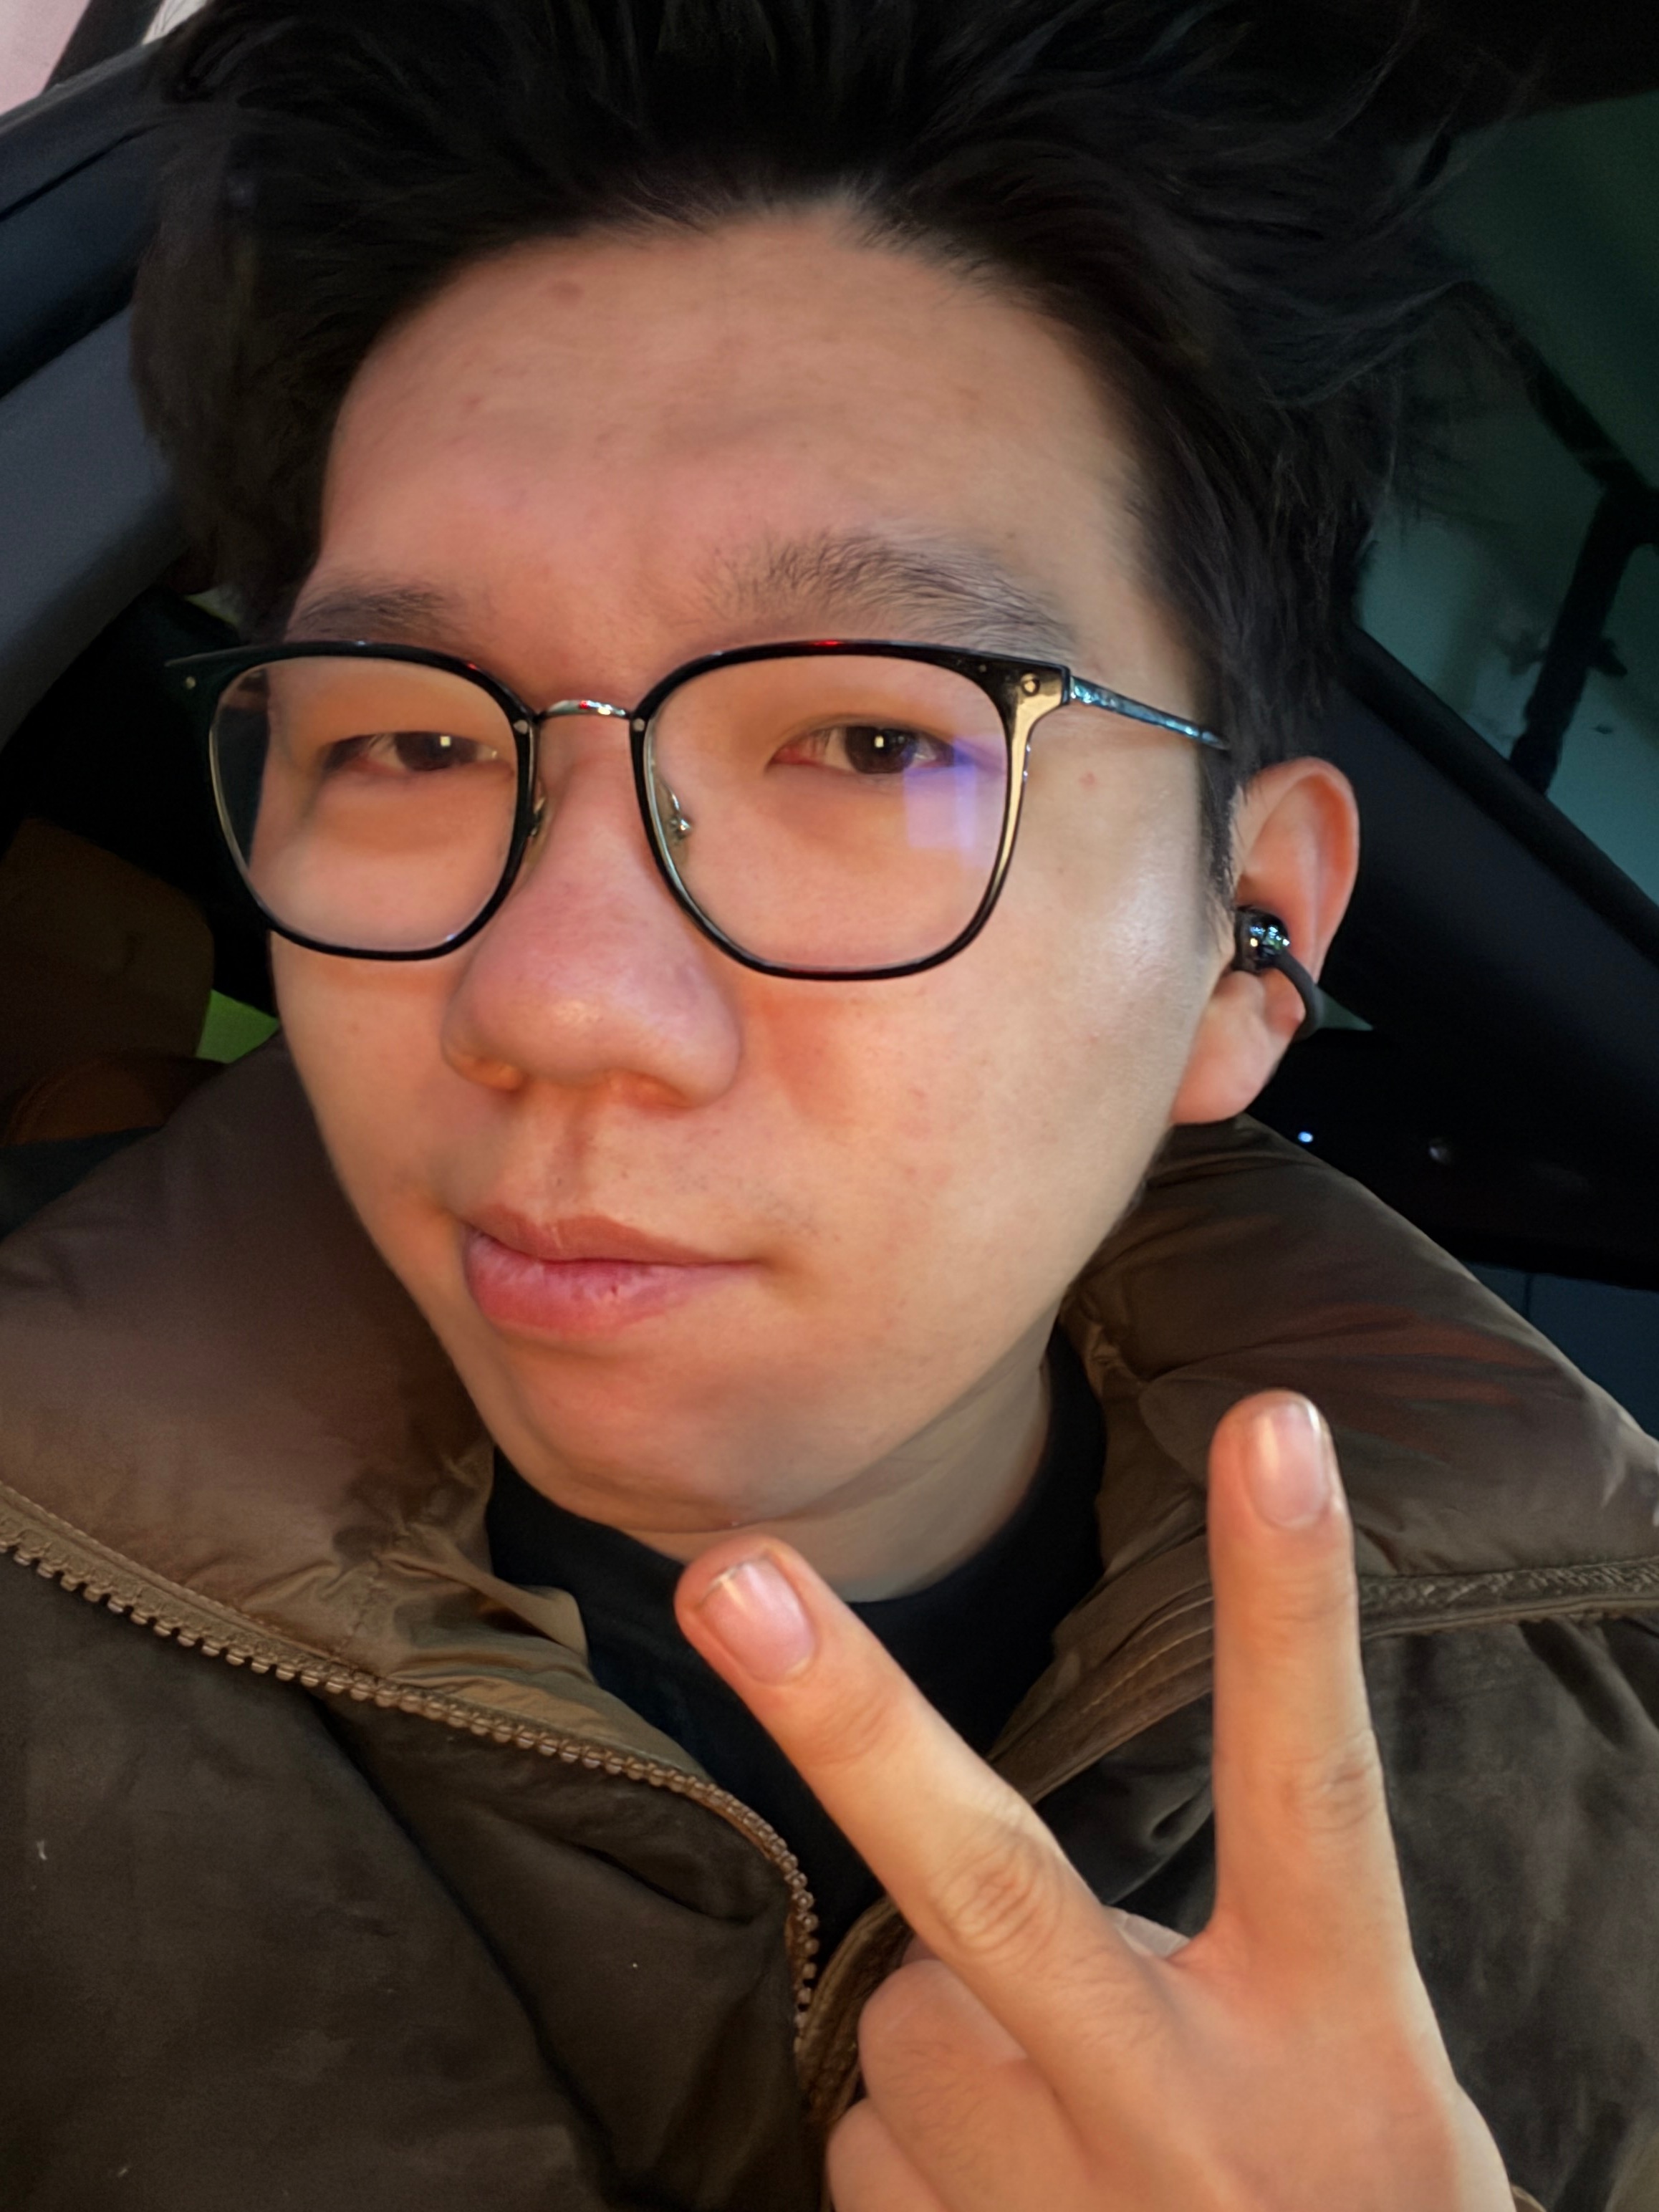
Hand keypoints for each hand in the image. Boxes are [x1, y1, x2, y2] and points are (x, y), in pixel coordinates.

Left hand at [675, 1392, 1516, 2211]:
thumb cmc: (1336, 2204)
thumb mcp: (1350, 2065)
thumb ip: (1220, 1941)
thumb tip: (977, 1885)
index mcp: (1328, 2030)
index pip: (1312, 1783)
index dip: (1290, 1608)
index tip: (1272, 1428)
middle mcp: (1179, 2114)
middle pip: (991, 1884)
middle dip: (848, 1717)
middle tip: (730, 1576)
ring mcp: (1049, 2209)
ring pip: (903, 2019)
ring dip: (952, 2041)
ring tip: (1076, 2139)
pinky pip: (871, 2137)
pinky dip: (922, 2142)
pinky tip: (1024, 2206)